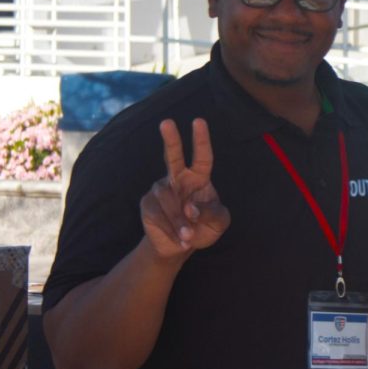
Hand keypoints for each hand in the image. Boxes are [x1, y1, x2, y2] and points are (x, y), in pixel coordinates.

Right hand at [139, 118, 229, 259]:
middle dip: (170, 139)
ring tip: (189, 236)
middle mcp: (178, 178)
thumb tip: (190, 207)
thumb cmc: (203, 228)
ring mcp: (161, 190)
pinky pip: (158, 213)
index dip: (201, 140)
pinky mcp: (148, 204)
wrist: (181, 246)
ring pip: (168, 199)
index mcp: (199, 178)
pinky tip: (179, 238)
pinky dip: (171, 227)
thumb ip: (211, 212)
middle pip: (173, 156)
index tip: (198, 122)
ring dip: (180, 221)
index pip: (202, 157)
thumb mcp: (219, 221)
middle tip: (167, 122)